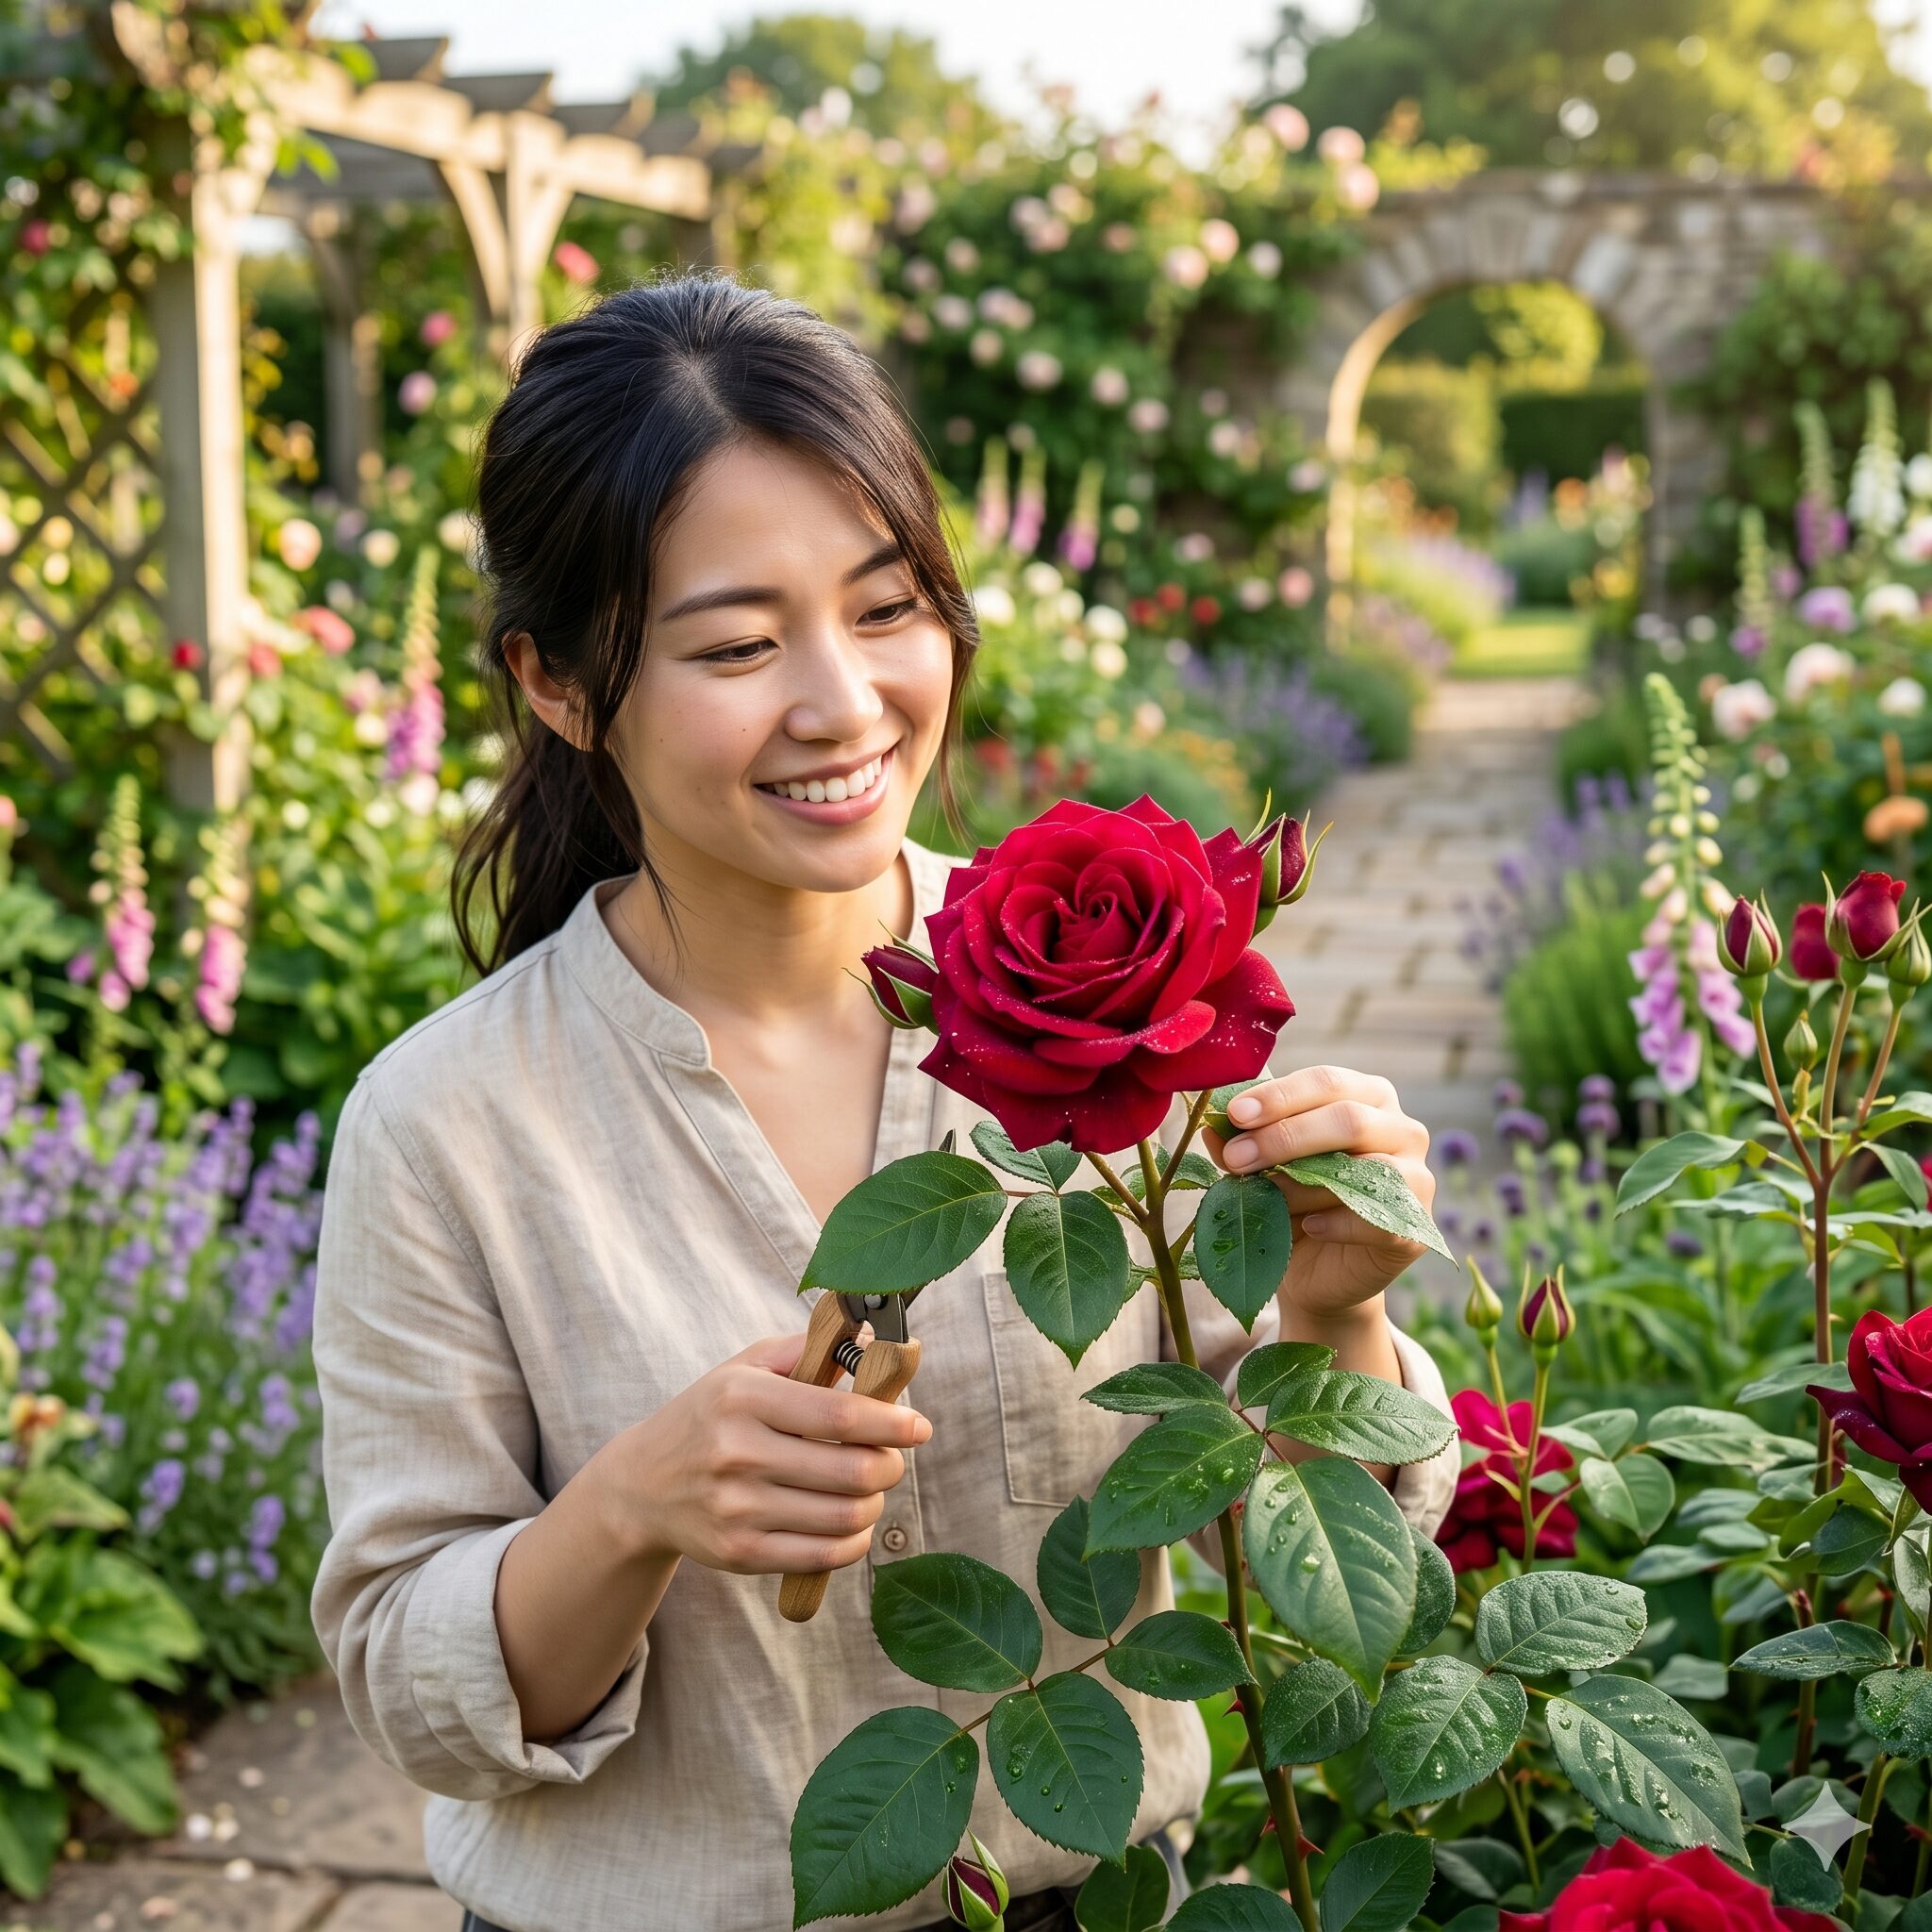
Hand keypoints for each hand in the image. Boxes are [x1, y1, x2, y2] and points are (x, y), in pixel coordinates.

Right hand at [602, 1331, 930, 1577]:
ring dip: (874, 1503)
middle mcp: (738, 1452)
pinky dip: (854, 1541)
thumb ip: (805, 1351)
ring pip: (845, 1516)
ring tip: (870, 1489)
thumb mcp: (743, 1368)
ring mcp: (738, 1508)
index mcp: (744, 1397)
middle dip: (890, 1466)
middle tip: (892, 1460)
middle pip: (852, 1471)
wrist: (642, 1486)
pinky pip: (824, 1555)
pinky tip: (851, 1522)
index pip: (840, 1415)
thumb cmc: (709, 1417)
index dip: (893, 1423)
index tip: (920, 1427)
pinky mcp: (740, 1552)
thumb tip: (872, 1341)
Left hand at [1203, 1065, 1434, 1322]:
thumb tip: (1212, 1126)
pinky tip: (1309, 1228)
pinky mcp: (1417, 1227)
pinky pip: (1377, 1218)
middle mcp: (1402, 1129)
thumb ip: (1241, 1143)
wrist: (1318, 1274)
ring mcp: (1418, 1177)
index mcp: (1367, 1097)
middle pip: (1348, 1119)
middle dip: (1285, 1136)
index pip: (1327, 1081)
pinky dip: (1337, 1222)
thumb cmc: (1292, 1204)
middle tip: (1236, 1158)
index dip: (1280, 1096)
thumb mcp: (1261, 1169)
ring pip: (1366, 1169)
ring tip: (1267, 1197)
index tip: (1235, 1114)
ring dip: (1306, 1183)